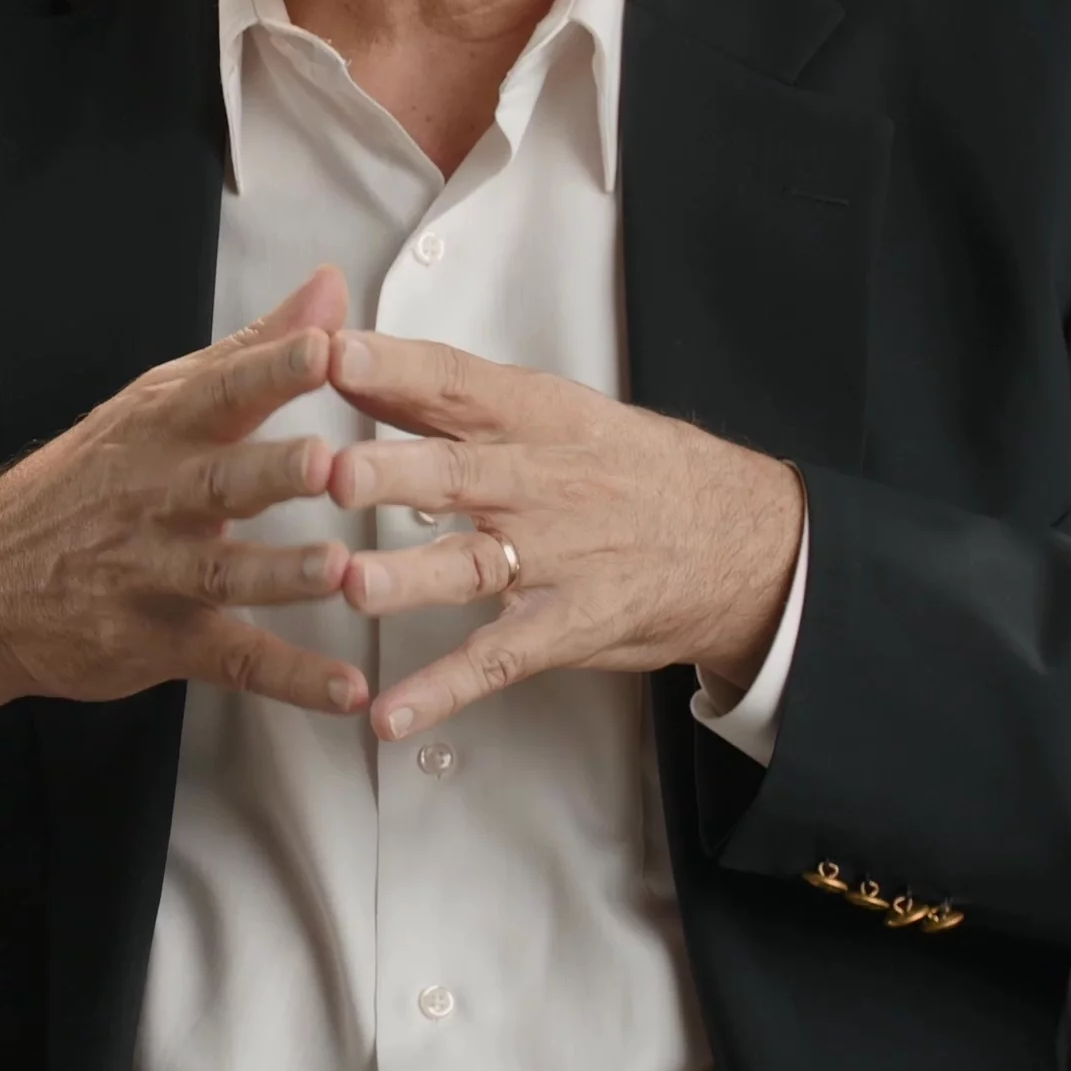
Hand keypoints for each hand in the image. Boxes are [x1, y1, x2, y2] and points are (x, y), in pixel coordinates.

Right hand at [0, 268, 369, 761]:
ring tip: (338, 572)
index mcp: (161, 432)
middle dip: (272, 472)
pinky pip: (234, 661)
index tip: (323, 344)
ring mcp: (158, 575)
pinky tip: (346, 689)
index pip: (218, 391)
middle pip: (220, 482)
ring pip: (225, 575)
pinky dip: (292, 679)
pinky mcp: (162, 642)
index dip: (270, 368)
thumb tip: (328, 289)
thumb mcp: (154, 405)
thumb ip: (251, 353)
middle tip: (324, 462)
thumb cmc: (85, 486)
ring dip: (283, 575)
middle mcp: (159, 499)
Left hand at [326, 330, 804, 741]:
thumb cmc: (624, 466)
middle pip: (457, 473)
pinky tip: (392, 716)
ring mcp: (556, 558)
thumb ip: (443, 396)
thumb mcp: (549, 410)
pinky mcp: (567, 626)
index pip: (455, 381)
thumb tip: (346, 363)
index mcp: (533, 416)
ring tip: (352, 586)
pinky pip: (498, 661)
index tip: (331, 354)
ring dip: (410, 577)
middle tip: (331, 473)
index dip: (394, 367)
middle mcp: (540, 482)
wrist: (739, 536)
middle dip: (392, 473)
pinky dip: (444, 690)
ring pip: (472, 565)